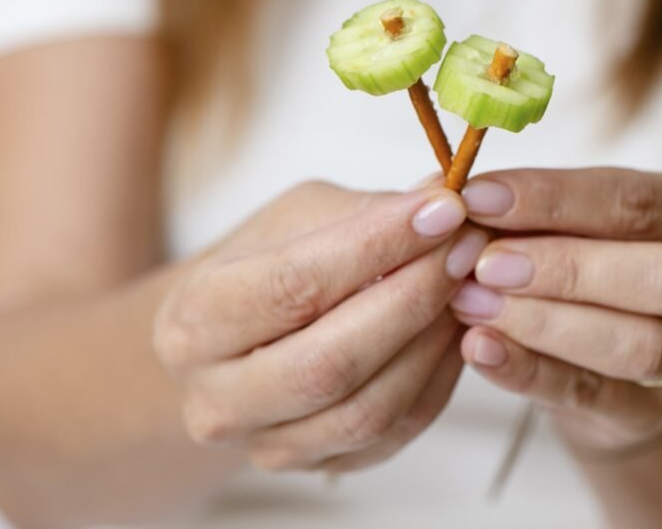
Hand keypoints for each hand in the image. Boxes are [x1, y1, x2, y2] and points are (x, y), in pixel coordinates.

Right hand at [154, 181, 488, 471]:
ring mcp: (266, 444)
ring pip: (369, 410)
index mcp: (194, 318)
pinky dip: (439, 378)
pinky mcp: (318, 467)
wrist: (231, 345)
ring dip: (433, 342)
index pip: (294, 284)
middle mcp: (217, 398)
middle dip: (414, 297)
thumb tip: (443, 194)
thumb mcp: (296, 219)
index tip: (444, 208)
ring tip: (467, 286)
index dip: (378, 245)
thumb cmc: (265, 265)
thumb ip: (364, 213)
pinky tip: (456, 329)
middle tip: (467, 246)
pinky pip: (395, 432)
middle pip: (330, 362)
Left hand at [450, 168, 661, 455]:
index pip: (639, 200)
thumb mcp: (592, 224)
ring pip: (642, 345)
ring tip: (473, 303)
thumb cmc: (605, 266)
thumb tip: (462, 199)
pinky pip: (596, 395)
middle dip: (566, 267)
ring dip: (547, 322)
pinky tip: (481, 348)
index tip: (478, 196)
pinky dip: (531, 371)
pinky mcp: (661, 413)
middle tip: (484, 262)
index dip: (554, 198)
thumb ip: (544, 213)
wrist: (628, 361)